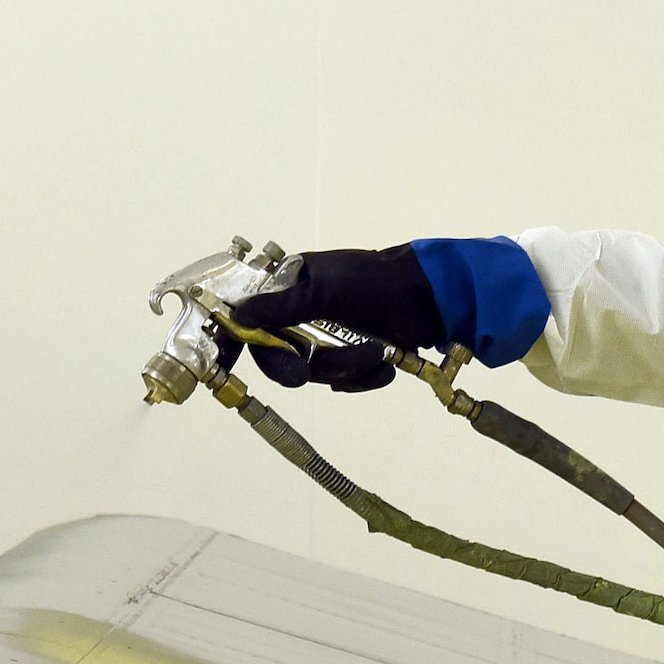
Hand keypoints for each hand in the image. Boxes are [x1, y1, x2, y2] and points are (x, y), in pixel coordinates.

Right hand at [219, 245, 442, 391]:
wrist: (436, 298)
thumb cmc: (378, 283)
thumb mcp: (328, 290)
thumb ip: (283, 306)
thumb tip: (238, 314)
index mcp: (291, 287)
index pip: (250, 317)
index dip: (238, 341)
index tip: (227, 365)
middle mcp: (304, 312)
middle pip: (280, 354)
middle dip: (301, 365)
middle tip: (304, 375)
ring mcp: (330, 335)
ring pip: (317, 371)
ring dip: (346, 369)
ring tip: (376, 354)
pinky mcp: (355, 354)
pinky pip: (345, 381)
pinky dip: (364, 378)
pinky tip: (385, 367)